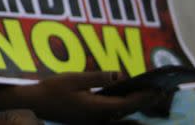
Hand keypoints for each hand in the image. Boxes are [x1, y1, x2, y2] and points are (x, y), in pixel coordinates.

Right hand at [0, 72, 158, 123]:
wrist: (34, 104)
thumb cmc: (51, 89)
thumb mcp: (74, 78)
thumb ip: (98, 77)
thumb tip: (120, 75)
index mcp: (96, 108)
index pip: (127, 104)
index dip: (143, 97)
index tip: (156, 89)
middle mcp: (98, 118)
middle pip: (127, 111)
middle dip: (144, 102)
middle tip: (160, 92)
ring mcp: (92, 120)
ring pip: (120, 115)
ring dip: (134, 105)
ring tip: (147, 96)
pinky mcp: (87, 119)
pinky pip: (111, 116)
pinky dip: (122, 108)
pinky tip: (124, 102)